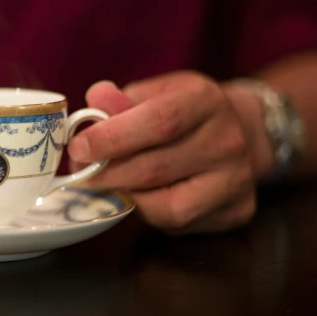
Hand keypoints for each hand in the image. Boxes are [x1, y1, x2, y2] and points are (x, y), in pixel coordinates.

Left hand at [69, 73, 270, 233]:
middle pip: (155, 168)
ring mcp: (236, 179)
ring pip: (166, 204)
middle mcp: (228, 140)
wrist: (237, 131)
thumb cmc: (181, 112)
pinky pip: (178, 223)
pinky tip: (140, 196)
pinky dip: (149, 213)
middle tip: (81, 173)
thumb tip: (94, 101)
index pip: (159, 122)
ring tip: (108, 185)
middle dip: (107, 174)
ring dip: (126, 197)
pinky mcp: (236, 211)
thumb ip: (121, 101)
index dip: (112, 138)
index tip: (79, 148)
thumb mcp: (153, 93)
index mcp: (206, 100)